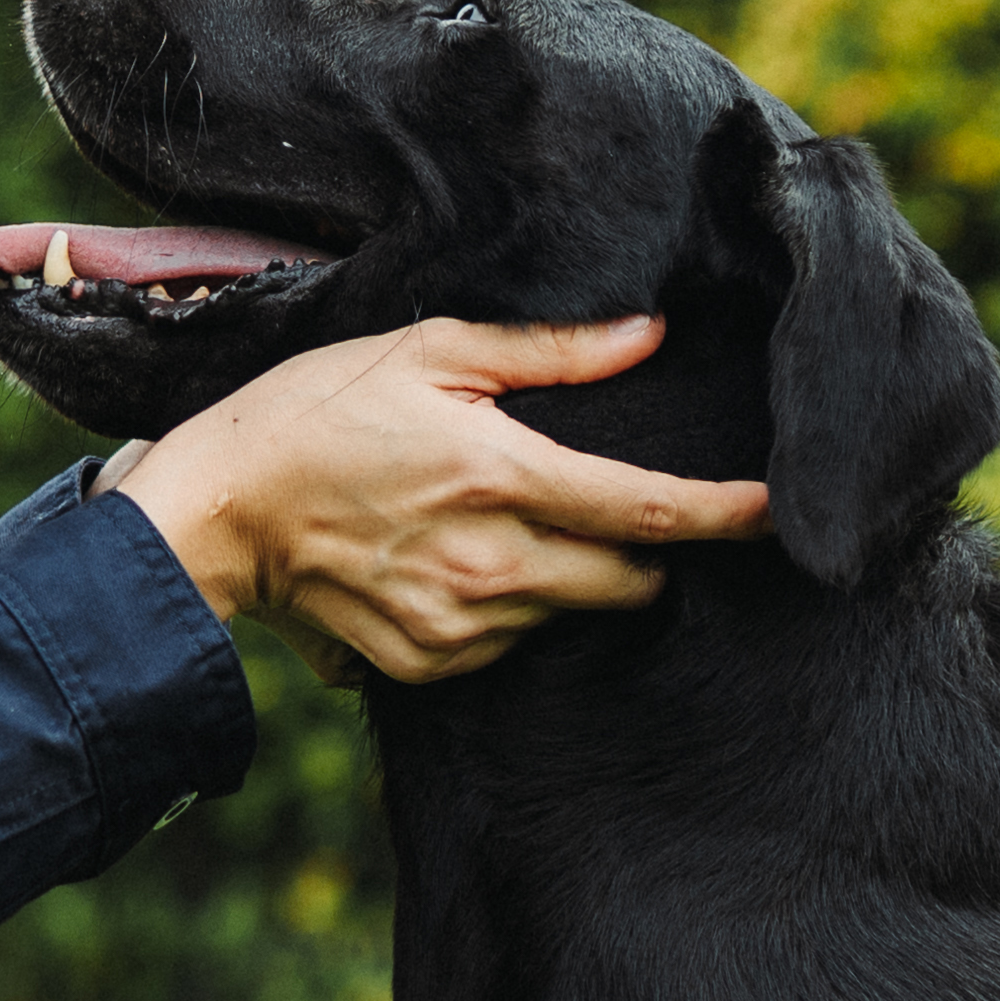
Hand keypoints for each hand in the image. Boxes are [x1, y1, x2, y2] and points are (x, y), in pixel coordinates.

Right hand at [108, 317, 773, 682]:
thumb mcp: (429, 352)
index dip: (727, 515)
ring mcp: (458, 625)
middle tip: (605, 510)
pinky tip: (454, 563)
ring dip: (567, 578)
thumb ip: (550, 352)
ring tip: (501, 525)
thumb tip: (648, 335)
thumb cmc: (317, 410)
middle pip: (630, 583)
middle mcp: (490, 565)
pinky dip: (507, 609)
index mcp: (500, 477)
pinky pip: (508, 646)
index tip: (782, 514)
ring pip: (570, 615)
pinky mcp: (425, 665)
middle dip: (644, 555)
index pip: (647, 511)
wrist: (217, 509)